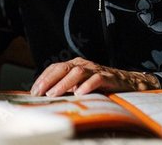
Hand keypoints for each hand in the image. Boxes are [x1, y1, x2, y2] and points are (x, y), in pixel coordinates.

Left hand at [30, 57, 159, 96]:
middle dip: (49, 80)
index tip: (34, 91)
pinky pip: (96, 79)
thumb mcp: (81, 85)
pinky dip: (87, 85)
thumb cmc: (101, 86)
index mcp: (75, 65)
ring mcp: (96, 70)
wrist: (128, 83)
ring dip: (63, 84)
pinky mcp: (108, 77)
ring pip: (77, 72)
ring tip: (54, 94)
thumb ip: (66, 88)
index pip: (55, 68)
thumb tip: (46, 97)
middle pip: (63, 68)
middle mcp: (84, 65)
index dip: (43, 78)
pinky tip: (79, 93)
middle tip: (40, 92)